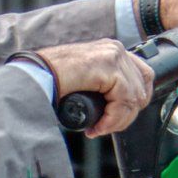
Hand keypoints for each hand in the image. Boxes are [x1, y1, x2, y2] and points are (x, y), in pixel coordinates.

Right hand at [36, 39, 154, 137]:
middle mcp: (115, 49)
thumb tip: (119, 108)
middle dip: (127, 114)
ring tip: (98, 128)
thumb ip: (104, 86)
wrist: (34, 76)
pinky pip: (123, 99)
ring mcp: (113, 55)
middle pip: (142, 88)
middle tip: (105, 126)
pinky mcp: (107, 66)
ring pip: (134, 97)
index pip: (143, 77)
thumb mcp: (87, 82)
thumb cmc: (52, 81)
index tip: (117, 118)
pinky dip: (112, 119)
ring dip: (118, 120)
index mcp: (112, 50)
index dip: (133, 103)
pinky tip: (97, 126)